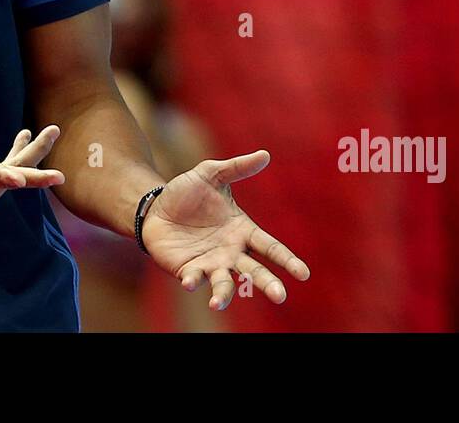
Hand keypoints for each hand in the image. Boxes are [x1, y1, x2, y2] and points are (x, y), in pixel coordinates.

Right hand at [0, 85, 64, 206]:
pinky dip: (21, 154)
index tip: (20, 181)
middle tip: (59, 177)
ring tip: (52, 131)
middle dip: (37, 177)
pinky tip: (25, 135)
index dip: (3, 176)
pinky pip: (12, 171)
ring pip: (17, 171)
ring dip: (34, 151)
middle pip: (10, 178)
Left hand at [140, 150, 308, 310]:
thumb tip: (264, 155)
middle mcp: (231, 252)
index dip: (287, 260)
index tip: (303, 274)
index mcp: (242, 231)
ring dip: (223, 295)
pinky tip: (190, 282)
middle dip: (267, 284)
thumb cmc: (187, 192)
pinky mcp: (188, 270)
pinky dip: (193, 282)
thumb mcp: (211, 174)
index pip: (270, 247)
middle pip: (254, 272)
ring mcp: (210, 264)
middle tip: (280, 296)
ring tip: (218, 302)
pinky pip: (194, 279)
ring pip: (224, 284)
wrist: (155, 205)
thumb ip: (236, 168)